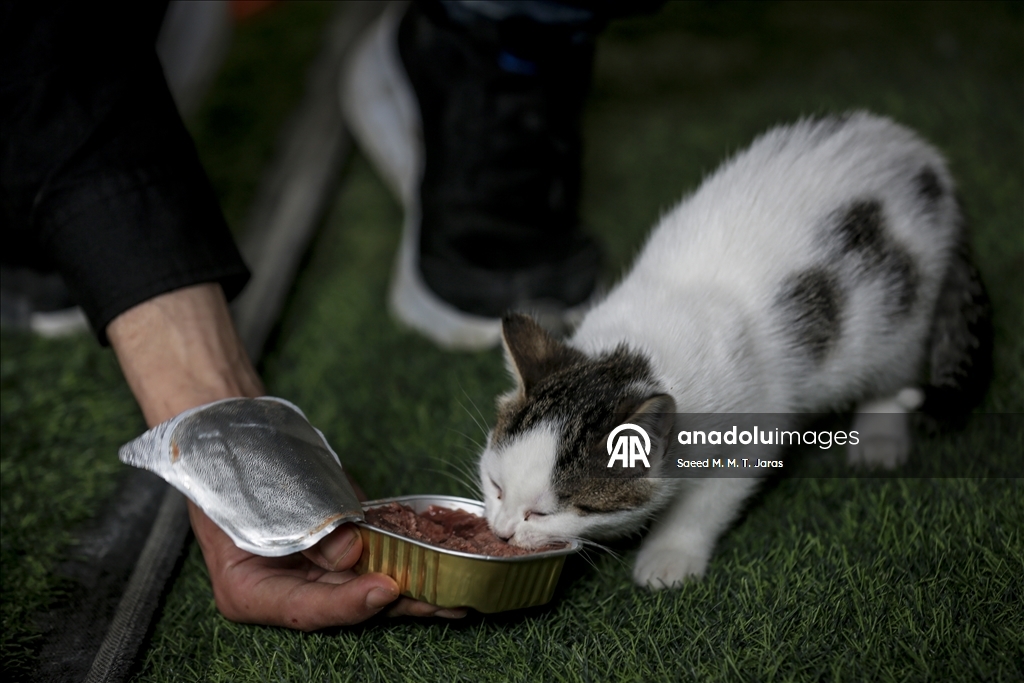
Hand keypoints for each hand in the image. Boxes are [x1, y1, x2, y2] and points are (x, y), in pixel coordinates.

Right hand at [108, 284, 463, 627]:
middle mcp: (285, 591)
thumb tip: (353, 551)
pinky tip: (446, 562)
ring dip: (415, 590)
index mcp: (250, 592)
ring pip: (367, 588)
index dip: (350, 603)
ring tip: (460, 594)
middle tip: (447, 602)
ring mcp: (314, 573)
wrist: (233, 437)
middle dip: (399, 604)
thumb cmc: (236, 466)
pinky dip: (408, 561)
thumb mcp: (265, 496)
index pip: (306, 609)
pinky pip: (374, 561)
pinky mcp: (340, 550)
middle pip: (346, 606)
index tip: (388, 588)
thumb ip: (309, 531)